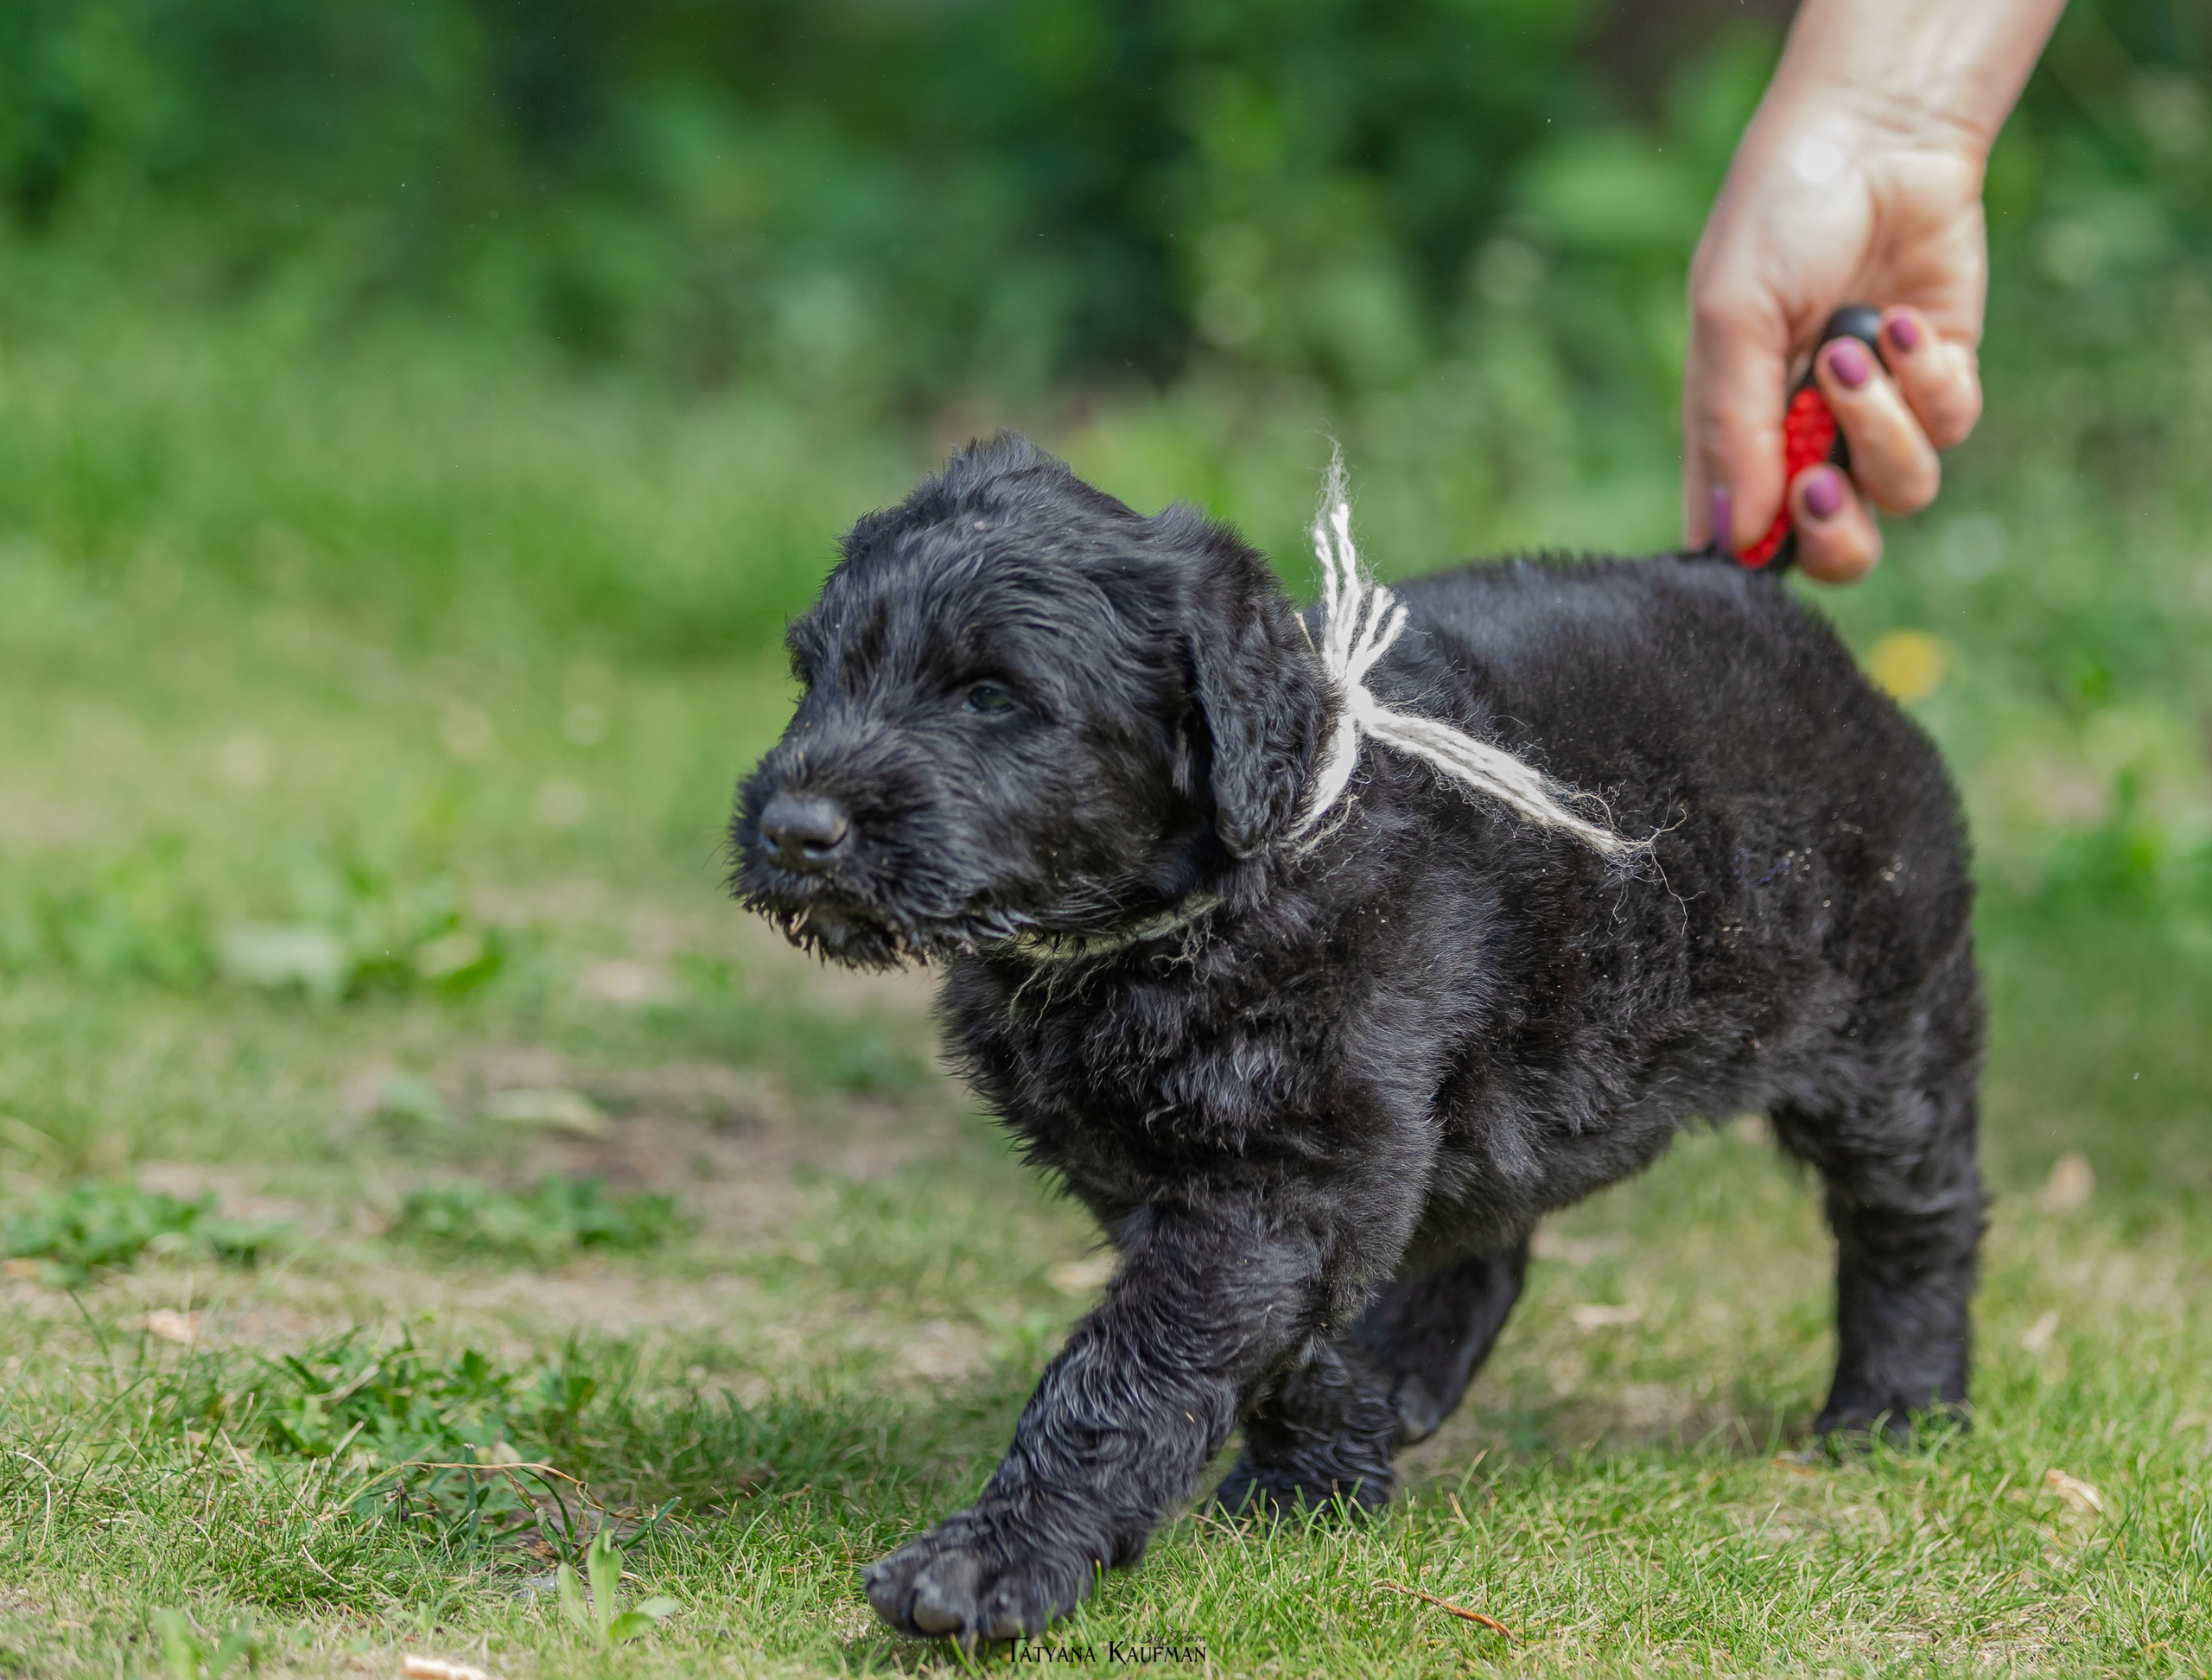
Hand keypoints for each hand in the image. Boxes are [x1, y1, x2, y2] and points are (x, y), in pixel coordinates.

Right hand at [1684, 101, 1988, 581]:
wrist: (1876, 140)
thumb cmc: (1777, 222)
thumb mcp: (1732, 319)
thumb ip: (1734, 430)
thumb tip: (1740, 537)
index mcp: (1735, 434)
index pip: (1738, 536)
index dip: (1750, 559)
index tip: (1756, 539)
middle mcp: (1807, 438)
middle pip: (1832, 552)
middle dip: (1832, 535)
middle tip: (1820, 485)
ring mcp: (1878, 414)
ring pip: (1901, 492)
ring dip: (1879, 430)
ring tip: (1851, 354)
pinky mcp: (1941, 379)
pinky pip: (1950, 423)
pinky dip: (1926, 379)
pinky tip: (1898, 320)